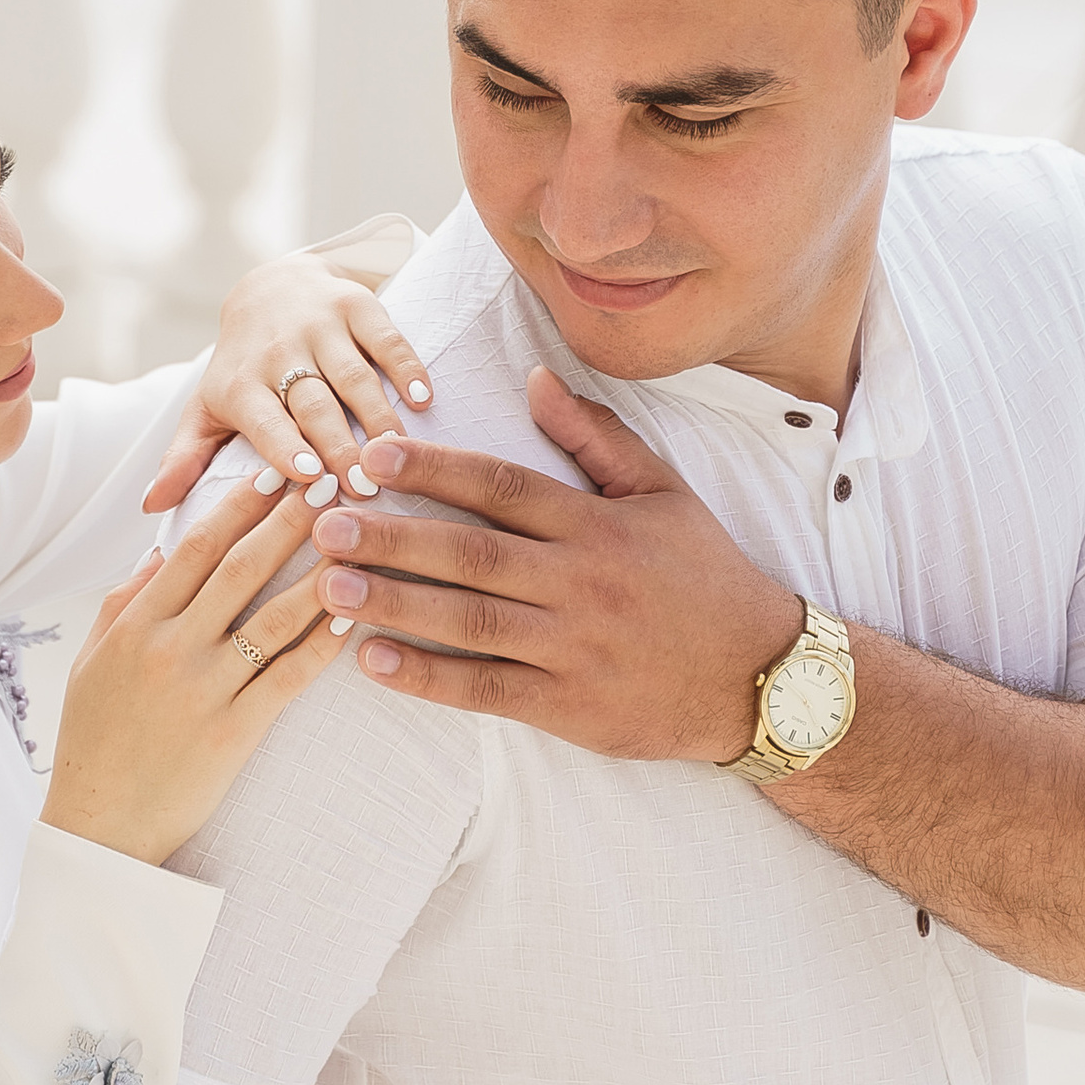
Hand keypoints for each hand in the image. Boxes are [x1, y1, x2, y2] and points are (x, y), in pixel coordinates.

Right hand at [41, 476, 345, 863]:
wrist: (100, 823)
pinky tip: (352, 620)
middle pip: (241, 568)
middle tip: (330, 481)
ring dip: (320, 574)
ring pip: (273, 618)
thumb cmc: (94, 738)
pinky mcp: (233, 733)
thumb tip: (164, 547)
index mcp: (136, 623)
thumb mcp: (94, 657)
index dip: (240, 503)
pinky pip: (287, 679)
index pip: (196, 546)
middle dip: (290, 519)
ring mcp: (203, 690)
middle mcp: (170, 648)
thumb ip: (128, 598)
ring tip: (357, 539)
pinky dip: (321, 647)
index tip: (276, 471)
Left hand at [143, 235, 432, 512]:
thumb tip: (152, 505)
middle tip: (365, 488)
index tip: (308, 478)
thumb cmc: (242, 368)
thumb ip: (184, 457)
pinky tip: (423, 399)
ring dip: (378, 417)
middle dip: (339, 446)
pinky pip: (386, 338)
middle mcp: (280, 351)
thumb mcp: (207, 409)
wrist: (269, 285)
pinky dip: (406, 366)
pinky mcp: (357, 305)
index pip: (263, 419)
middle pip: (314, 405)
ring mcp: (321, 325)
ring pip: (353, 375)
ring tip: (398, 456)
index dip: (284, 446)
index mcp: (241, 383)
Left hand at [310, 368, 801, 760]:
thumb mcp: (664, 492)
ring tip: (328, 590)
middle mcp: (581, 584)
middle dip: (392, 538)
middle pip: (472, 555)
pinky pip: (487, 691)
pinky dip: (429, 678)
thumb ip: (596, 437)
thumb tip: (534, 379)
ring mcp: (573, 648)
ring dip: (395, 605)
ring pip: (469, 623)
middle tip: (324, 525)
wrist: (760, 677)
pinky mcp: (569, 706)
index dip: (435, 470)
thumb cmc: (706, 577)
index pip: (503, 487)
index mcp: (597, 525)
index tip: (373, 457)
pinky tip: (374, 662)